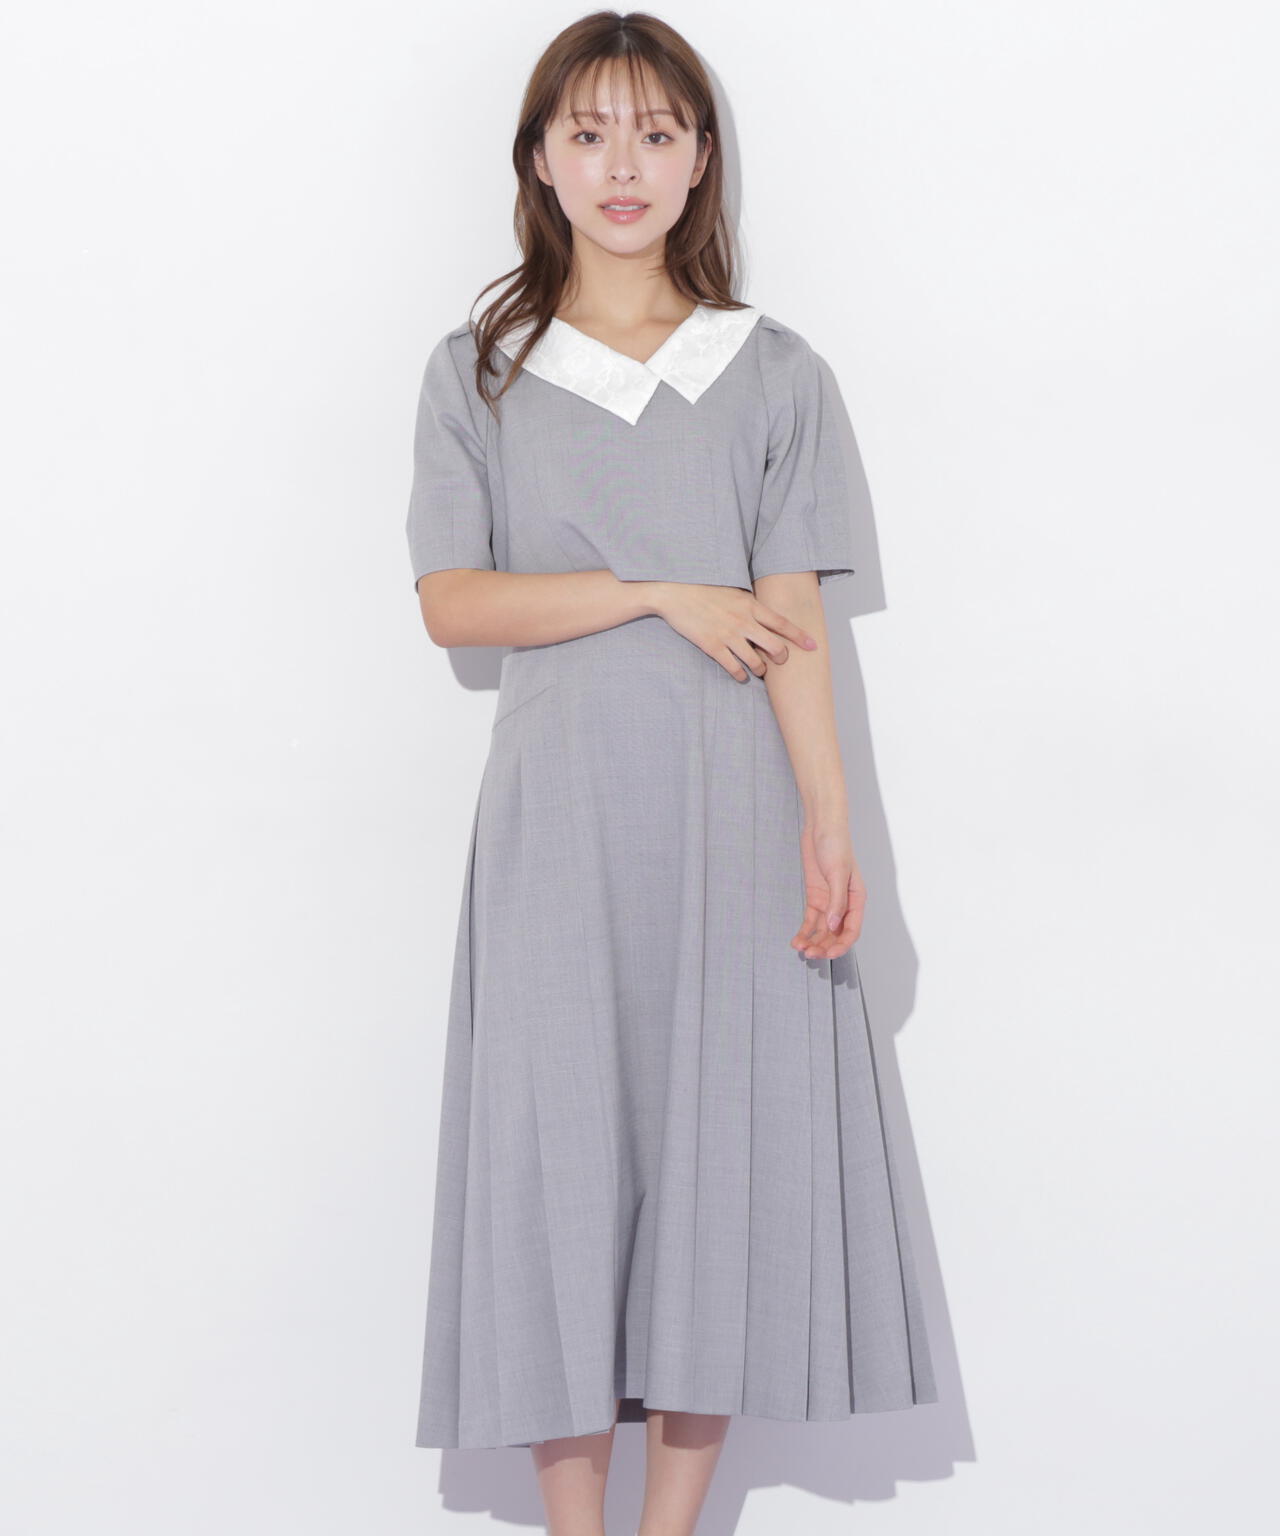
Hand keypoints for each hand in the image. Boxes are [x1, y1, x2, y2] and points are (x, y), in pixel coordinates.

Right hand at [648, 583, 817, 680]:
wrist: (676, 593)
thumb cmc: (705, 590)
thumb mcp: (734, 592)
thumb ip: (751, 604)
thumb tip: (765, 615)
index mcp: (750, 605)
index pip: (782, 623)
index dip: (799, 636)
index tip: (813, 646)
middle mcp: (743, 621)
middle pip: (774, 646)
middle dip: (781, 658)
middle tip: (780, 661)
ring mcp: (728, 635)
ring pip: (755, 662)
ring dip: (760, 669)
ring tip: (758, 669)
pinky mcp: (712, 646)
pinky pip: (733, 668)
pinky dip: (740, 675)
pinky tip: (740, 675)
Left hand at [793, 820, 865, 959]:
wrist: (821, 828)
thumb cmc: (836, 845)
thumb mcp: (837, 873)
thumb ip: (836, 901)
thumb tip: (834, 926)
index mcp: (857, 899)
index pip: (852, 929)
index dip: (841, 944)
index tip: (828, 953)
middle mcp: (844, 904)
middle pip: (836, 933)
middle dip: (823, 945)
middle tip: (810, 954)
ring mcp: (829, 902)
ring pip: (822, 930)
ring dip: (813, 941)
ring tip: (800, 948)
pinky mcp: (815, 898)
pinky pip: (811, 920)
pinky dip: (804, 931)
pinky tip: (797, 940)